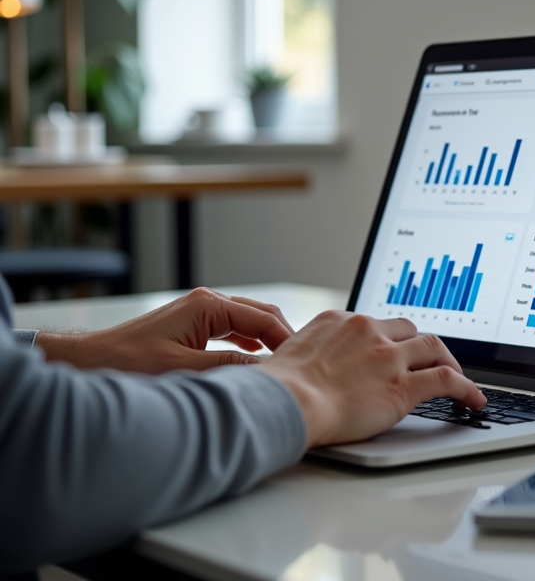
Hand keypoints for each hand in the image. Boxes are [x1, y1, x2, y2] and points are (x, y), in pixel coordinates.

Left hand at [35, 287, 293, 373]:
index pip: (263, 318)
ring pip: (249, 323)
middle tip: (302, 363)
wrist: (90, 363)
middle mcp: (207, 303)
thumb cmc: (126, 365)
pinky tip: (259, 360)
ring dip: (268, 341)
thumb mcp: (183, 370)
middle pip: (261, 315)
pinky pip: (234, 331)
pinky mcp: (194, 326)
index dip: (287, 339)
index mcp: (208, 306)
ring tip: (286, 364)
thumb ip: (228, 369)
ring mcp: (201, 313)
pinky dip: (251, 344)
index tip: (303, 361)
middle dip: (283, 336)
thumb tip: (267, 372)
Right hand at [258, 311, 486, 446]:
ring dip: (450, 362)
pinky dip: (466, 388)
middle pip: (410, 330)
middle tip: (432, 360)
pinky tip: (473, 399)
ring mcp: (388, 357)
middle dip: (423, 345)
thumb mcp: (291, 354)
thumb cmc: (277, 389)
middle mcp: (369, 332)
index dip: (392, 338)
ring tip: (459, 378)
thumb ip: (312, 354)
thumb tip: (308, 368)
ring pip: (434, 348)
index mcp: (341, 321)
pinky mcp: (403, 386)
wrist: (284, 402)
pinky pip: (446, 380)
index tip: (398, 348)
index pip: (377, 323)